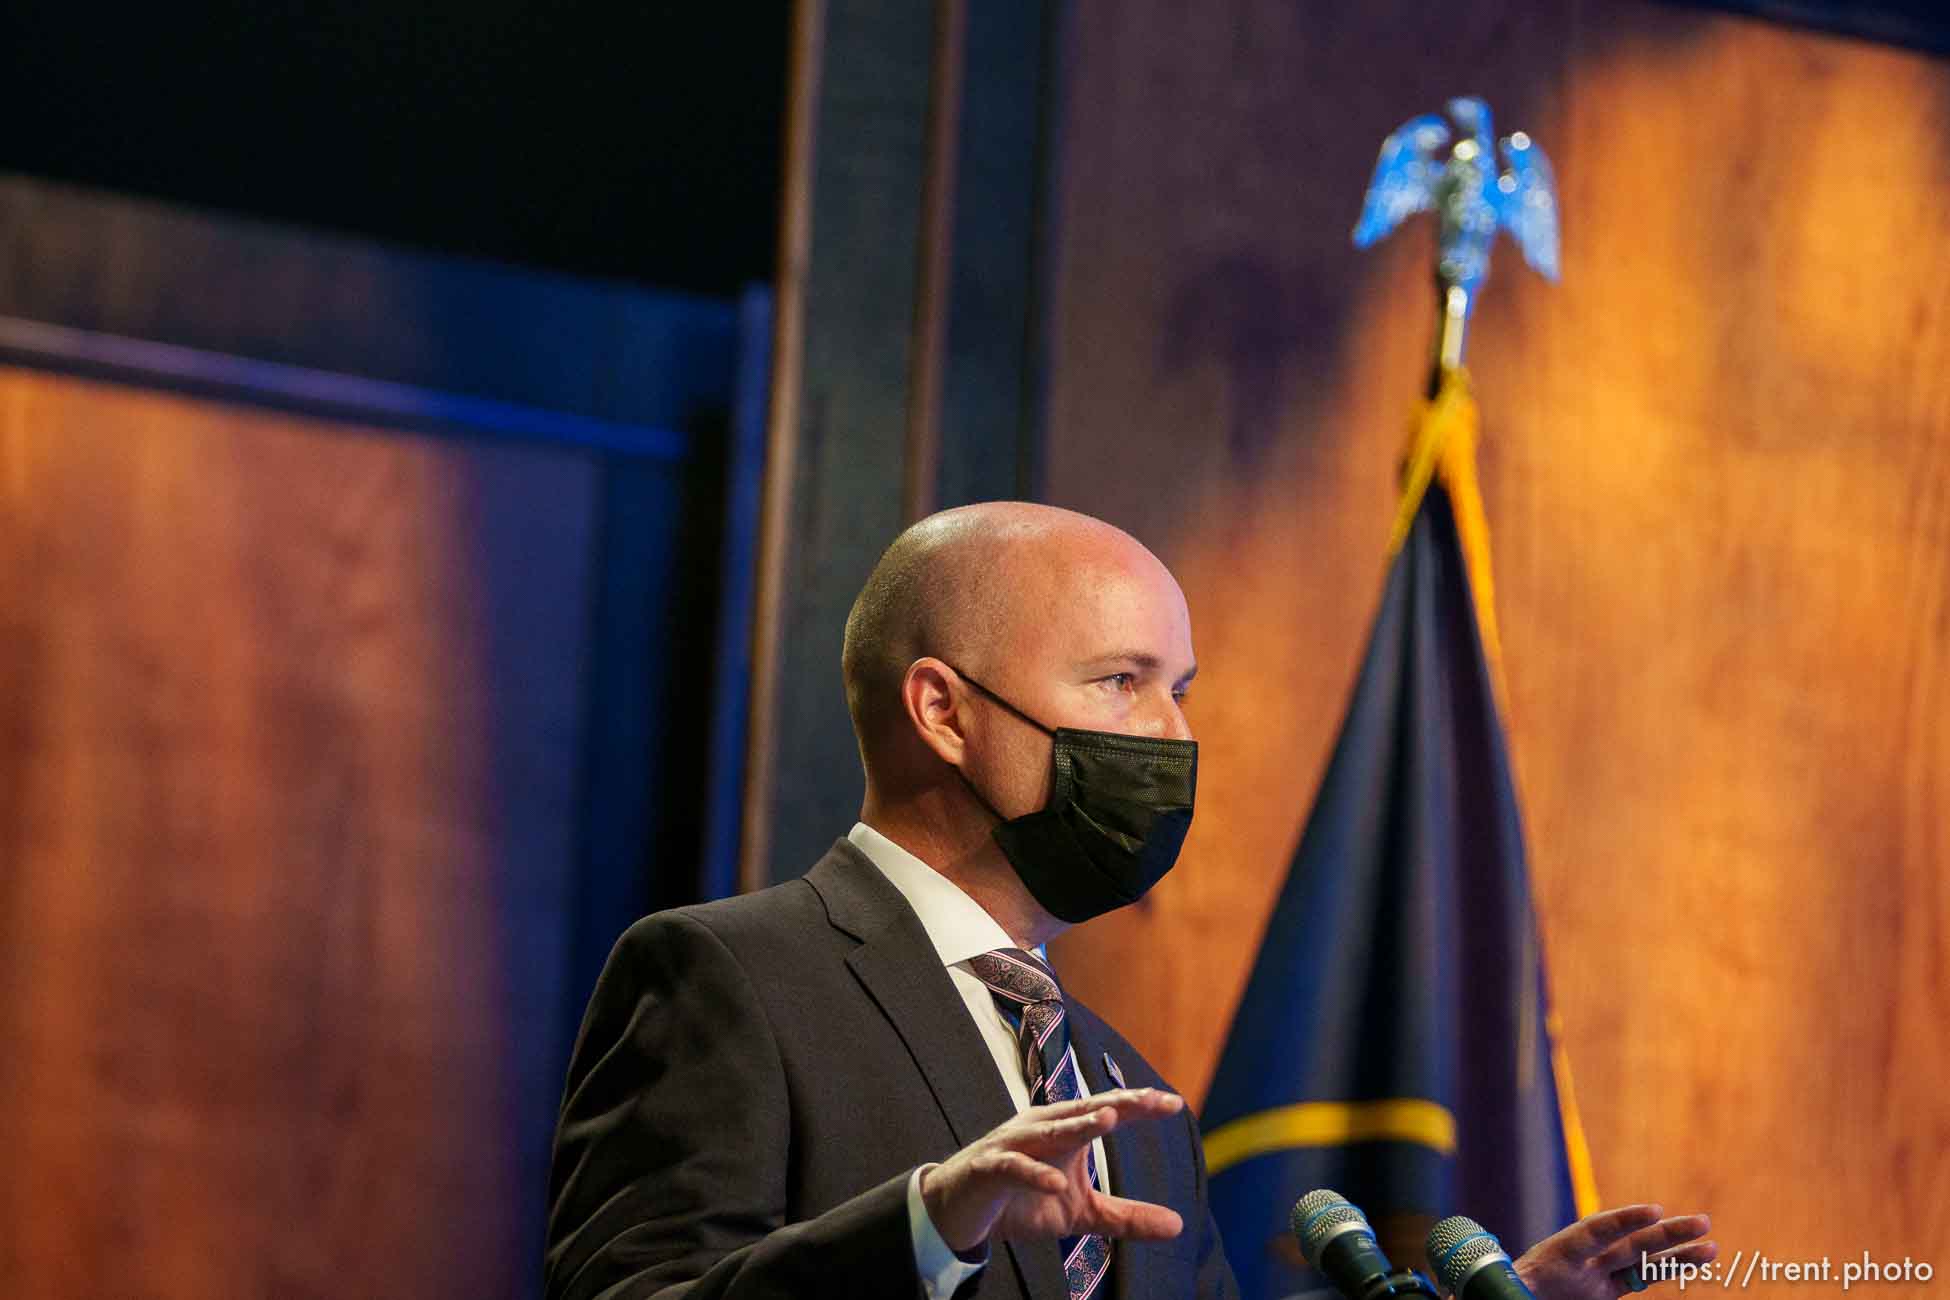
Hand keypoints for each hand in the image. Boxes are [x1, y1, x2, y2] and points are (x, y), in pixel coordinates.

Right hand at [918, 1088, 1186, 1253]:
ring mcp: (1013, 1146)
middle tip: (1150, 1100)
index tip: (1174, 1103)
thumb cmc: (1021, 1201)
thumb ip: (1125, 1216)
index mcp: (1063, 1129)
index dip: (1137, 1105)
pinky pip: (1013, 1167)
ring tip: (1108, 1119)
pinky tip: (1057, 1184)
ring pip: (1049, 1130)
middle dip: (1117, 1104)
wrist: (958, 1212)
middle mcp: (1040, 1128)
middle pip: (1082, 1111)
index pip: (1105, 1111)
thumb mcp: (1080, 1212)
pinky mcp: (988, 1169)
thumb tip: (1178, 1225)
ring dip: (1077, 1124)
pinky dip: (1034, 1174)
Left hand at [1516, 1204, 1715, 1298]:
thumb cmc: (1510, 1290)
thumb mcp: (1514, 1289)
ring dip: (1677, 1253)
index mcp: (1558, 1255)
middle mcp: (1584, 1259)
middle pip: (1629, 1244)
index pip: (1594, 1232)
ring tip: (1712, 1245)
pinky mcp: (1605, 1288)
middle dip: (1665, 1234)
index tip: (1654, 1210)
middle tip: (1703, 1221)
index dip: (1622, 1222)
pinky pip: (1640, 1278)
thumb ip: (1521, 1288)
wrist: (1508, 1291)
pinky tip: (1697, 1262)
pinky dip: (1666, 1271)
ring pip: (1643, 1260)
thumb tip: (1517, 1292)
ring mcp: (1597, 1272)